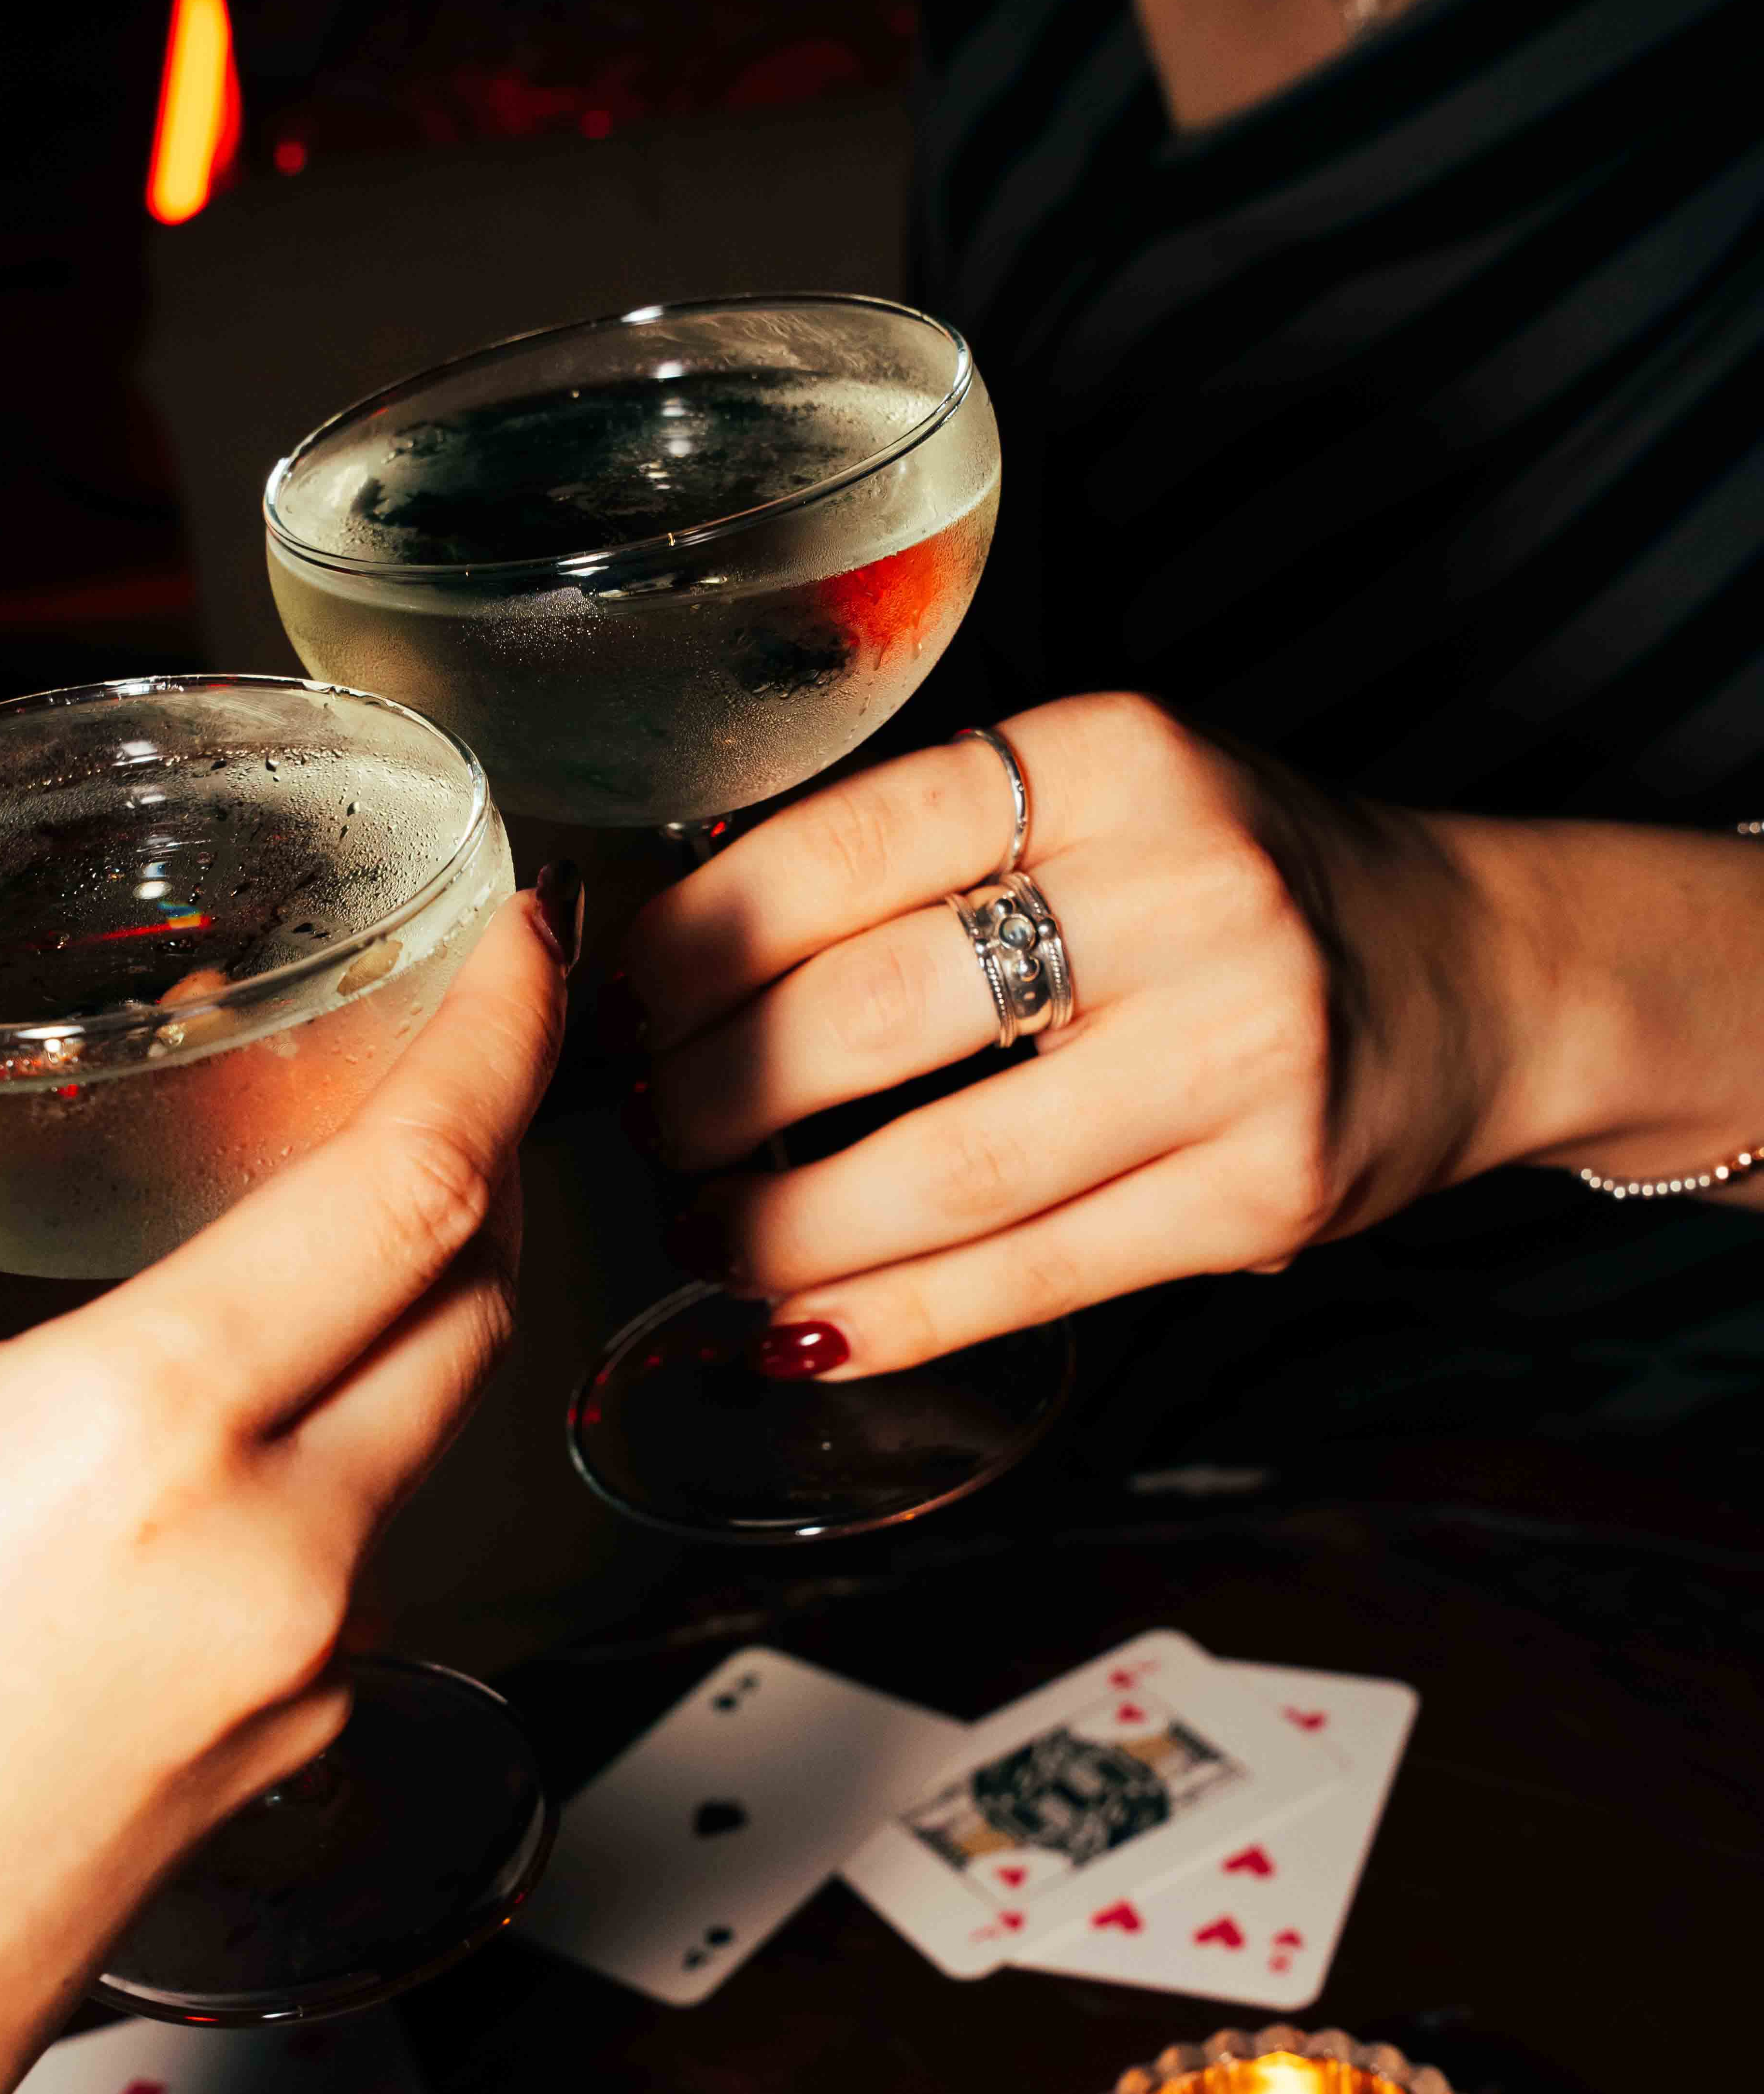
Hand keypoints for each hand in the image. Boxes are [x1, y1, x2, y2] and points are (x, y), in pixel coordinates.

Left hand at [624, 694, 1512, 1371]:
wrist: (1477, 977)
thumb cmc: (1241, 888)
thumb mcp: (1099, 805)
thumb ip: (931, 854)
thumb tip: (692, 946)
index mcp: (1112, 759)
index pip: (841, 850)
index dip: (697, 947)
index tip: (615, 1008)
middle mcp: (1183, 889)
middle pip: (872, 1015)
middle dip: (718, 1098)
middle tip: (649, 1138)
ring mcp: (1237, 1051)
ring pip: (947, 1170)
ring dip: (790, 1230)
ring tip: (710, 1246)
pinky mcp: (1263, 1195)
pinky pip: (1035, 1275)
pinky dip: (900, 1317)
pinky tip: (808, 1333)